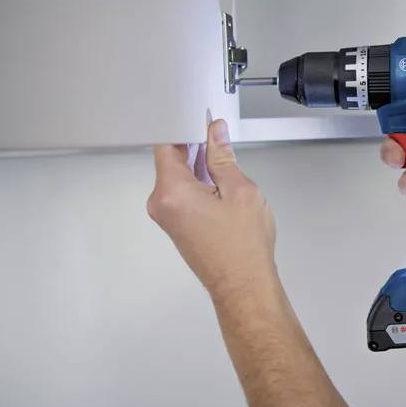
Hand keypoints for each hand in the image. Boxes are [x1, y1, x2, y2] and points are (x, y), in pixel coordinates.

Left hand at [147, 120, 275, 296]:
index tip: (200, 120)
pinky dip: (197, 180)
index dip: (183, 127)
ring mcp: (167, 215)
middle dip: (194, 144)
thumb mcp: (240, 190)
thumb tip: (216, 134)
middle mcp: (162, 203)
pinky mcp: (176, 223)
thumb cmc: (243, 248)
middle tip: (217, 135)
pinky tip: (218, 179)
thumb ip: (223, 157)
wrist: (243, 286)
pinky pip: (181, 191)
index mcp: (171, 191)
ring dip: (198, 163)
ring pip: (177, 175)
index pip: (166, 144)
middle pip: (170, 159)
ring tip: (223, 159)